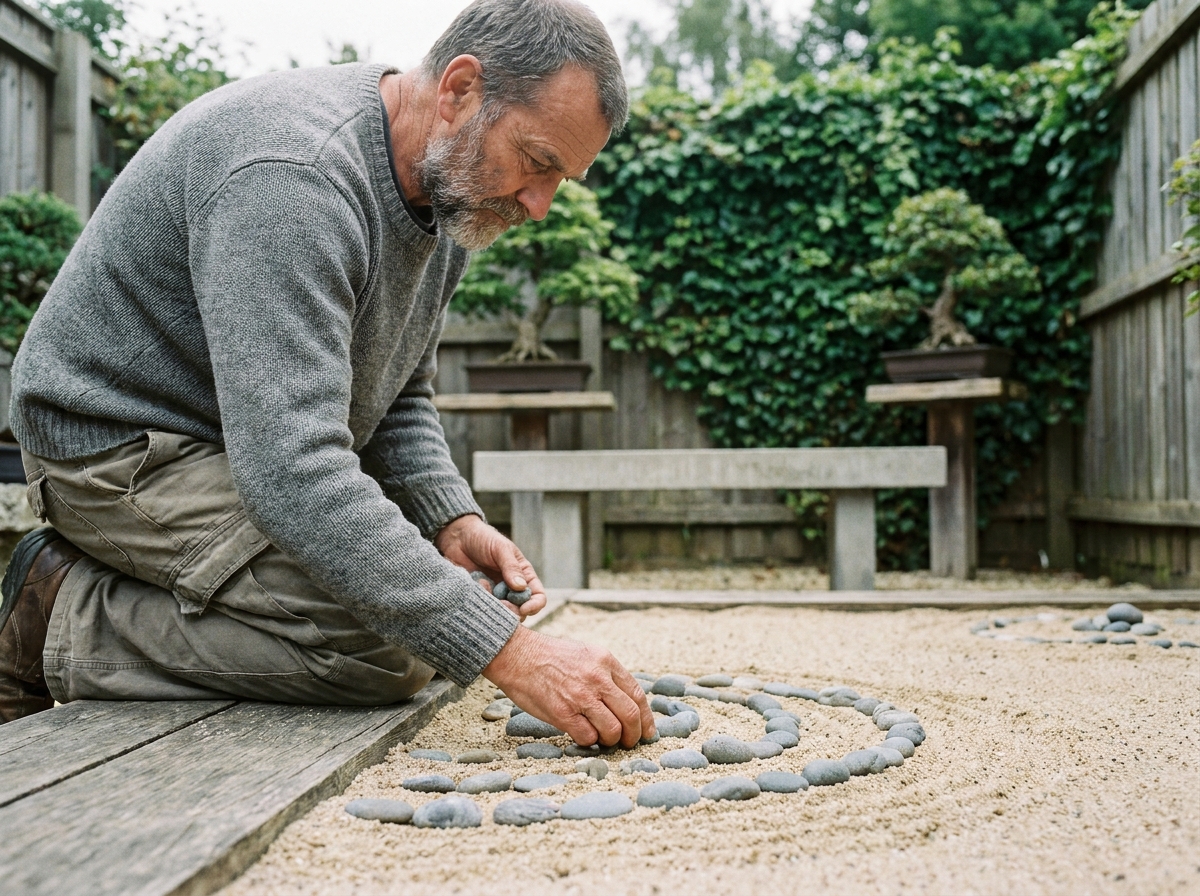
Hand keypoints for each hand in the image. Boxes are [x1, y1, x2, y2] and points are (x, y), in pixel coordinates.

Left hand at [434, 514, 545, 617]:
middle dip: (513, 611)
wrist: (458, 538)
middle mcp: (511, 588)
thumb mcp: (501, 548)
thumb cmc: (483, 538)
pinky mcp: (480, 597)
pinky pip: (484, 608)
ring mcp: (495, 594)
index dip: (534, 605)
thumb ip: (511, 567)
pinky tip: (477, 586)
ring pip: (502, 613)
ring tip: (485, 588)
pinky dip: (482, 603)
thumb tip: (521, 587)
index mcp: (523, 575)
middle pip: (521, 610)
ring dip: (496, 607)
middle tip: (501, 603)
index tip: (524, 608)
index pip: (537, 596)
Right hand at [482, 626, 655, 747]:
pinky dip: (590, 742)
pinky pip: (588, 737)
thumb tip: (624, 703)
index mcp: (605, 661)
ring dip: (611, 741)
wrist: (516, 655)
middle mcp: (597, 678)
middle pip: (630, 715)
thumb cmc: (549, 657)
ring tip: (603, 739)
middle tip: (629, 743)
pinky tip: (583, 736)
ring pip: (613, 730)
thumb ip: (606, 675)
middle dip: (634, 735)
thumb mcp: (585, 654)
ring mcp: (580, 696)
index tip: (648, 732)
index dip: (646, 718)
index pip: (637, 695)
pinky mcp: (562, 713)